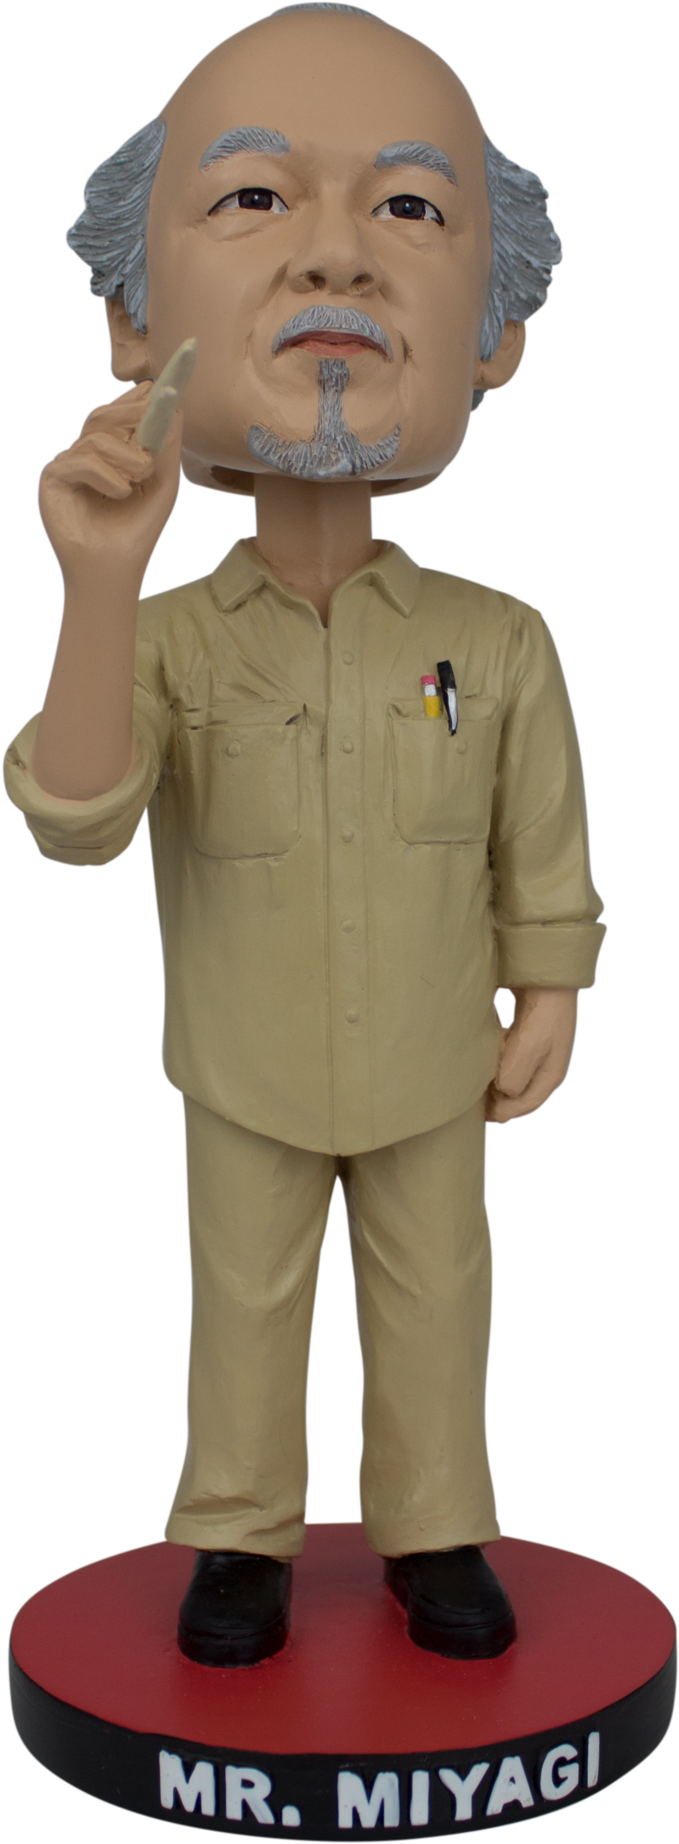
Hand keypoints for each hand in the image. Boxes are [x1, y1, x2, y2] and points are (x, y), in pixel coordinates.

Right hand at [37, 339, 196, 586]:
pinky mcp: (53, 479)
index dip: (133, 398)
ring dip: (126, 455)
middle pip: (102, 417)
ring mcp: (67, 465)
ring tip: (138, 478)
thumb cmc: (138, 530)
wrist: (114, 569)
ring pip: (95, 436)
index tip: (157, 381)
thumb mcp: (162, 484)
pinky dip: (107, 476)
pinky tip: (120, 495)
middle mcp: (86, 455)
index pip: (118, 415)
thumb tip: (174, 405)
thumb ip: (166, 446)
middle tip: (151, 417)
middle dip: (130, 415)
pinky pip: (81, 460)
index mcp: (111, 454)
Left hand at [485, 988, 578, 1124]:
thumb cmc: (543, 1013)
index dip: (503, 1112)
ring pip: (513, 1072)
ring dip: (495, 1077)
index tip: (480, 1112)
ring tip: (475, 1078)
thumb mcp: (528, 1050)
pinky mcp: (526, 1031)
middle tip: (473, 1098)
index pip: (527, 1105)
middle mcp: (546, 1064)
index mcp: (551, 1074)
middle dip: (498, 1098)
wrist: (548, 974)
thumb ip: (514, 1077)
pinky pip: (508, 1052)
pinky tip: (483, 1049)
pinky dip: (495, 1056)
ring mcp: (537, 1048)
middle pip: (520, 1091)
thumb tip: (502, 1092)